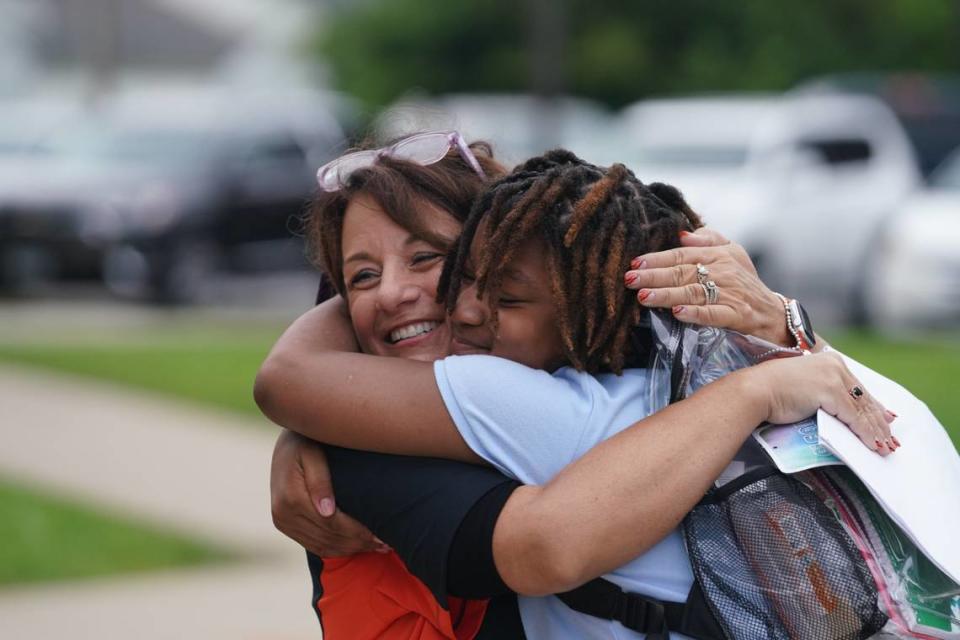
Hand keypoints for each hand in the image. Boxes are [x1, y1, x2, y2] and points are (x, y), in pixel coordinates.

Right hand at [270, 429, 387, 556]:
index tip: (382, 535)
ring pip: (323, 546)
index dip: (358, 532)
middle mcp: (283, 514)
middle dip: (359, 542)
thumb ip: (320, 480)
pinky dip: (338, 549)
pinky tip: (358, 546)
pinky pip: (314, 546)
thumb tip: (327, 512)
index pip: (332, 524)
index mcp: (291, 497)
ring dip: (351, 549)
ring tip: (378, 547)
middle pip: (329, 537)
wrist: (287, 438)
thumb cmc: (307, 440)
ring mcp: (282, 521)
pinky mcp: (284, 525)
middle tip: (387, 545)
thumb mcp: (313, 452)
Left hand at [624, 227, 791, 346]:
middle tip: (629, 279)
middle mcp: (722, 272)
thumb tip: (683, 233)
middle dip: (654, 276)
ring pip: (694, 293)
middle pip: (683, 273)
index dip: (657, 258)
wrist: (774, 312)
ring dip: (667, 295)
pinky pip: (714, 314)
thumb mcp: (733, 252)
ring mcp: (729, 294)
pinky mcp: (737, 315)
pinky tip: (677, 313)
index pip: (682, 255)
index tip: (634, 263)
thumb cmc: (746, 281)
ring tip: (644, 297)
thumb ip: (709, 239)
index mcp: (717, 255)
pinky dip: (696, 314)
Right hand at [745, 351, 898, 454]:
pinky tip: (872, 444)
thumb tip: (843, 412)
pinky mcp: (831, 393)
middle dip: (879, 422)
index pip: (858, 388)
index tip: (885, 421)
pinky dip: (866, 434)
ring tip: (884, 446)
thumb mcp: (805, 388)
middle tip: (890, 439)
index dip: (873, 407)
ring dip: (876, 431)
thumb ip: (825, 394)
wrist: (756, 390)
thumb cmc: (771, 391)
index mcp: (830, 360)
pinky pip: (854, 418)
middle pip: (864, 399)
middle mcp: (836, 366)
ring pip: (863, 410)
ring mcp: (834, 378)